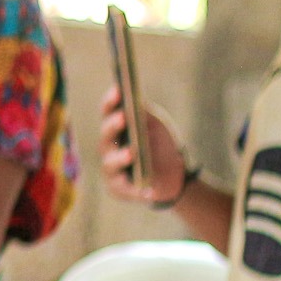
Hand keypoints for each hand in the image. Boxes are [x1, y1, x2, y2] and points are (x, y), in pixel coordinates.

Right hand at [98, 84, 190, 205]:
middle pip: (106, 136)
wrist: (174, 175)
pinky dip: (138, 189)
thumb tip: (135, 99)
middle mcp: (107, 148)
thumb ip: (143, 114)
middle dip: (113, 126)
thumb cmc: (159, 145)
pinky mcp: (119, 189)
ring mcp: (111, 169)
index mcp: (114, 129)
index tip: (119, 90)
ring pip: (111, 163)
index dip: (110, 101)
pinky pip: (126, 189)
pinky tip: (150, 189)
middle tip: (123, 117)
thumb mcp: (155, 125)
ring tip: (132, 152)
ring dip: (121, 157)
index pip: (107, 112)